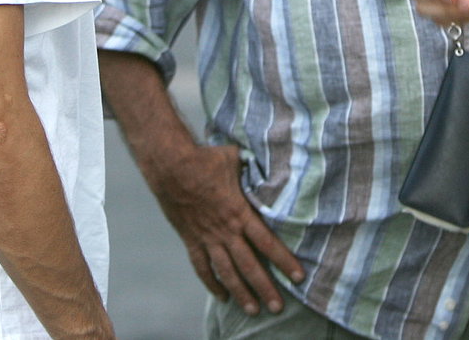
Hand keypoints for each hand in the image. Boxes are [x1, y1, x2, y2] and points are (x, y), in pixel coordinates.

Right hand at [147, 142, 303, 314]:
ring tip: (253, 310)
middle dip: (265, 288)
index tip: (298, 277)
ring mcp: (207, 237)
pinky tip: (222, 295)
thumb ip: (254, 169)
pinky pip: (201, 266)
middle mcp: (226, 230)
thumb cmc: (206, 159)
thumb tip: (271, 162)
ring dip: (240, 293)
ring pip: (226, 272)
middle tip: (278, 308)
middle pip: (249, 265)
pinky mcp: (191, 239)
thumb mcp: (237, 161)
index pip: (267, 242)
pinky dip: (211, 283)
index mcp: (240, 212)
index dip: (283, 261)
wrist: (171, 166)